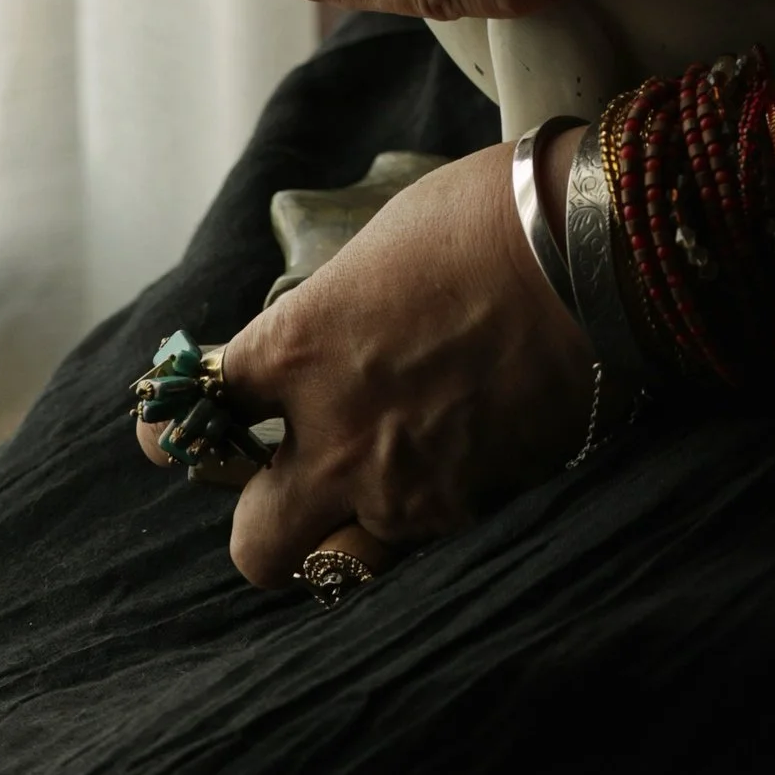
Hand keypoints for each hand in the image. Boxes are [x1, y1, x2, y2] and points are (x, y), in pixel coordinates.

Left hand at [161, 143, 603, 578]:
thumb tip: (330, 327)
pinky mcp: (473, 513)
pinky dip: (433, 513)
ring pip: (347, 560)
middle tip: (294, 479)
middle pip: (253, 544)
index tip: (176, 428)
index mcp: (298, 348)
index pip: (196, 411)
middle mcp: (334, 437)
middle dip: (265, 518)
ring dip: (356, 527)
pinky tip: (463, 461)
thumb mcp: (382, 241)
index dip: (177, 425)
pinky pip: (426, 542)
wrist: (598, 249)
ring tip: (392, 475)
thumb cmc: (489, 214)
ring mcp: (404, 489)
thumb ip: (336, 307)